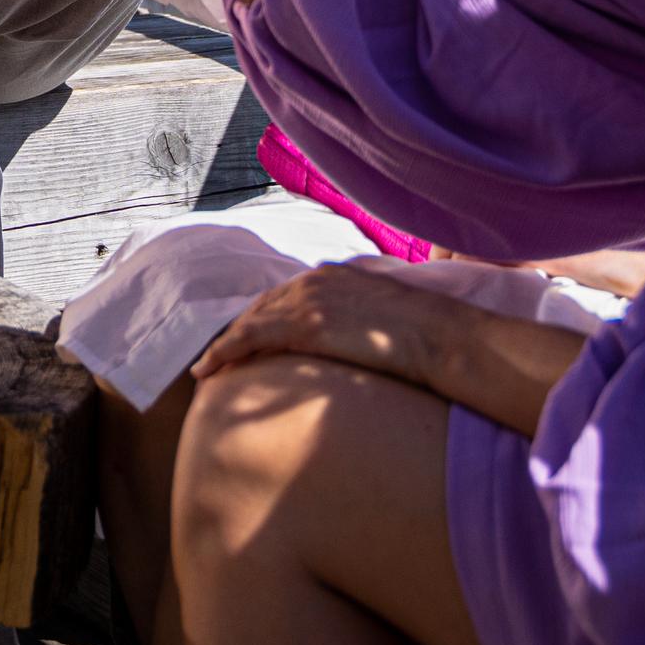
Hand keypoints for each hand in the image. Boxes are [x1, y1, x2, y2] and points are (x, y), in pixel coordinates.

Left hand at [196, 264, 585, 429]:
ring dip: (224, 345)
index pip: (285, 296)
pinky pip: (251, 338)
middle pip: (261, 306)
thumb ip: (365, 318)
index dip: (261, 317)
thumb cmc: (427, 334)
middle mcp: (315, 281)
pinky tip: (210, 370)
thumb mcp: (389, 315)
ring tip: (205, 369)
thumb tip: (364, 339)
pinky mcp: (305, 326)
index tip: (245, 337)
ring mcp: (308, 301)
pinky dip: (226, 352)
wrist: (440, 336)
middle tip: (215, 355)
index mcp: (335, 275)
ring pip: (250, 322)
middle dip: (236, 330)